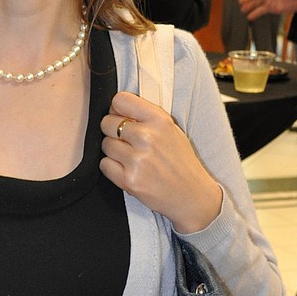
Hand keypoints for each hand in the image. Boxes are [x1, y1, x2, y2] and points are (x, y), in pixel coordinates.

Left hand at [100, 92, 222, 233]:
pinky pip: (104, 164)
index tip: (121, 116)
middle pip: (107, 123)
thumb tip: (116, 108)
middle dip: (113, 131)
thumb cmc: (181, 162)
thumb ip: (145, 117)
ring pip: (105, 144)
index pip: (120, 100)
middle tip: (126, 141)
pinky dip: (112, 167)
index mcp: (160, 120)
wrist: (192, 195)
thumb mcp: (171, 130)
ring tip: (131, 157)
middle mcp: (147, 138)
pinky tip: (127, 169)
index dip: (116, 109)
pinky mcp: (129, 180)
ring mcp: (137, 160)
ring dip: (113, 150)